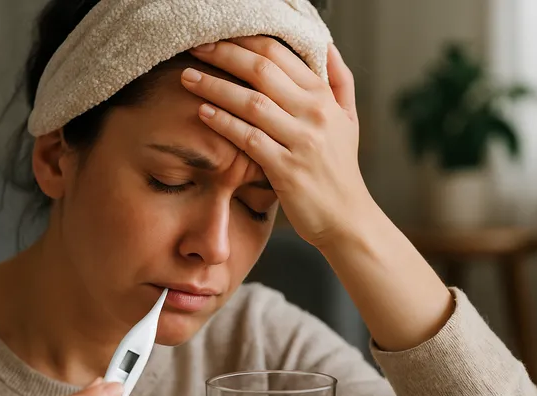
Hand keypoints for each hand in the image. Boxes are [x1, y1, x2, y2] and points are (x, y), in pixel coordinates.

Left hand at [182, 37, 376, 247]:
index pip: (280, 54)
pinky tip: (203, 113)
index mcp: (324, 97)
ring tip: (188, 78)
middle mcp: (314, 114)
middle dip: (224, 55)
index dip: (244, 42)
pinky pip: (249, 139)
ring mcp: (301, 141)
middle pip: (262, 71)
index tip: (217, 37)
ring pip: (252, 103)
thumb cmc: (340, 168)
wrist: (346, 218)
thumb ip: (339, 81)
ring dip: (216, 87)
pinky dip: (225, 123)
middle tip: (195, 49)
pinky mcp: (287, 169)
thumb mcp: (348, 120)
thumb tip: (327, 46)